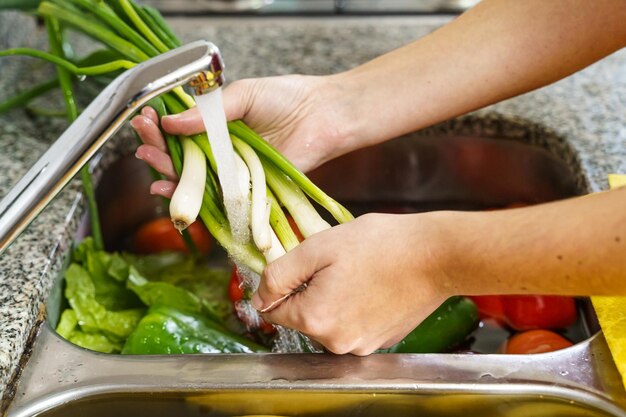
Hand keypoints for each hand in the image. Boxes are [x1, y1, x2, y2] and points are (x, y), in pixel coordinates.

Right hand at [130, 74, 356, 196]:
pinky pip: (218, 197)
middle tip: (141, 141)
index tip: (144, 120)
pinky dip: (193, 197)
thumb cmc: (288, 99)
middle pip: (182, 157)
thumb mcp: (243, 95)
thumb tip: (172, 121)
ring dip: (167, 172)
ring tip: (148, 158)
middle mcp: (223, 151)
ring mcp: (235, 172)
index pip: (181, 131)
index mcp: (219, 126)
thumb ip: (209, 111)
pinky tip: (170, 190)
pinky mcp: (248, 190)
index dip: (161, 128)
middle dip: (157, 149)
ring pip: (195, 178)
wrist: (324, 115)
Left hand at [251, 212, 450, 355]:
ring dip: (333, 298)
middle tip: (337, 264)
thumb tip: (259, 297)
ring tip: (358, 273)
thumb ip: (280, 274)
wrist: (436, 255)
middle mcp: (336, 342)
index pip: (273, 309)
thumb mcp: (318, 247)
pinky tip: (373, 285)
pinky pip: (352, 325)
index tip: (305, 265)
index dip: (284, 283)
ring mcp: (361, 345)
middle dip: (310, 290)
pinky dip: (355, 307)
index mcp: (315, 319)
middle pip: (302, 316)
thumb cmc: (380, 245)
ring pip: (328, 321)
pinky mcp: (381, 341)